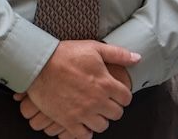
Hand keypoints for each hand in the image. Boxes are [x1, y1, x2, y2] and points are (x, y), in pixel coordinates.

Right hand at [17, 40, 139, 136]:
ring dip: (101, 119)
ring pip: (102, 126)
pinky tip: (84, 124)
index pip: (126, 98)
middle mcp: (97, 101)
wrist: (40, 65)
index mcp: (106, 84)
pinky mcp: (67, 121)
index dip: (123, 96)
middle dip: (114, 108)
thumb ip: (119, 54)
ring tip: (95, 112)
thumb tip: (137, 58)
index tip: (118, 93)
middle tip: (107, 102)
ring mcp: (82, 113)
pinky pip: (83, 135)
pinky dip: (86, 132)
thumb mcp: (96, 48)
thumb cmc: (68, 54)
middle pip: (116, 114)